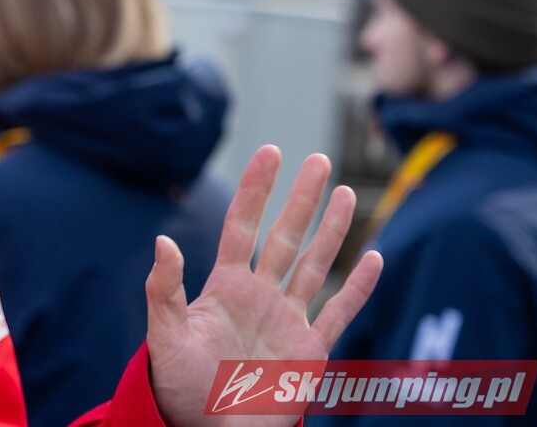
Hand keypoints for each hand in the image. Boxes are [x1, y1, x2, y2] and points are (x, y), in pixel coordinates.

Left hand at [146, 146, 382, 426]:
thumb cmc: (177, 383)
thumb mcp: (165, 334)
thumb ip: (164, 289)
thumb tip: (163, 241)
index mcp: (224, 286)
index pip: (242, 225)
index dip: (256, 189)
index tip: (271, 152)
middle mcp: (259, 294)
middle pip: (285, 235)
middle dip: (302, 199)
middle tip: (320, 160)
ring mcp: (287, 319)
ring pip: (315, 264)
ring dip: (332, 230)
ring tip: (347, 193)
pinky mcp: (310, 350)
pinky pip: (339, 312)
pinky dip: (357, 287)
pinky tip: (373, 257)